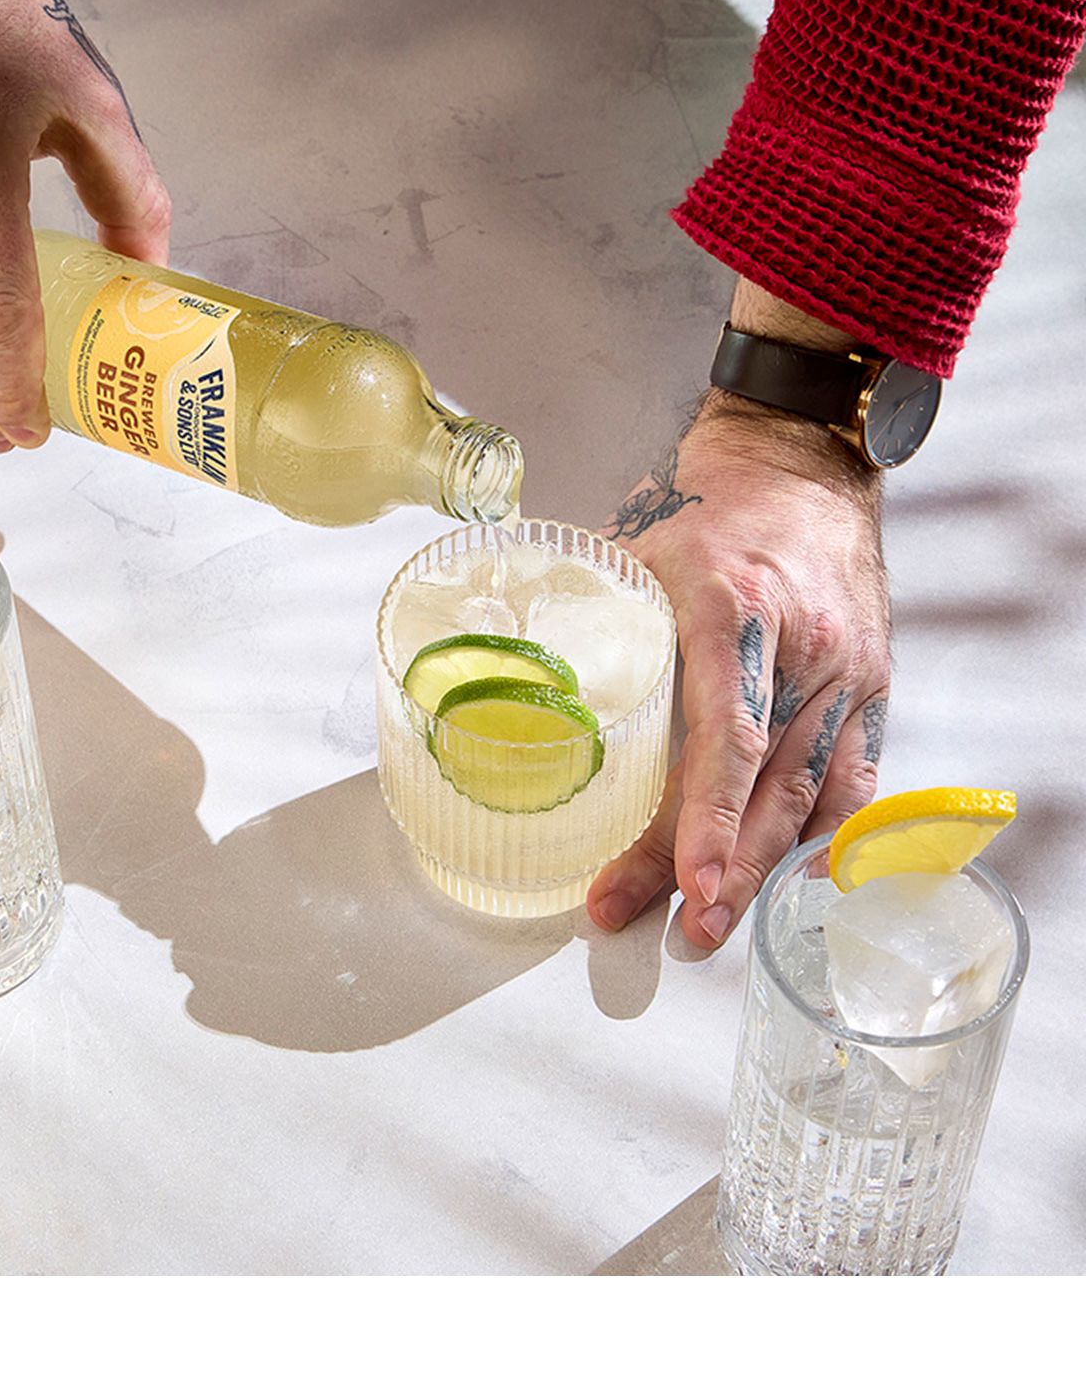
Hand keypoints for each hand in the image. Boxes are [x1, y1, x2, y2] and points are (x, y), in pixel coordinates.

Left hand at [587, 390, 889, 949]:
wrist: (803, 457)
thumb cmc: (711, 500)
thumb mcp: (636, 547)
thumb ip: (587, 620)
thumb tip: (512, 684)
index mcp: (733, 606)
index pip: (727, 734)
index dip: (706, 818)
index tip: (690, 883)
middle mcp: (803, 647)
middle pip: (764, 784)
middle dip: (718, 868)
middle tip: (672, 929)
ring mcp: (849, 671)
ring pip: (809, 794)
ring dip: (760, 868)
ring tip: (710, 922)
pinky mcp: (874, 683)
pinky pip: (852, 780)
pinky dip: (817, 836)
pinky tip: (778, 876)